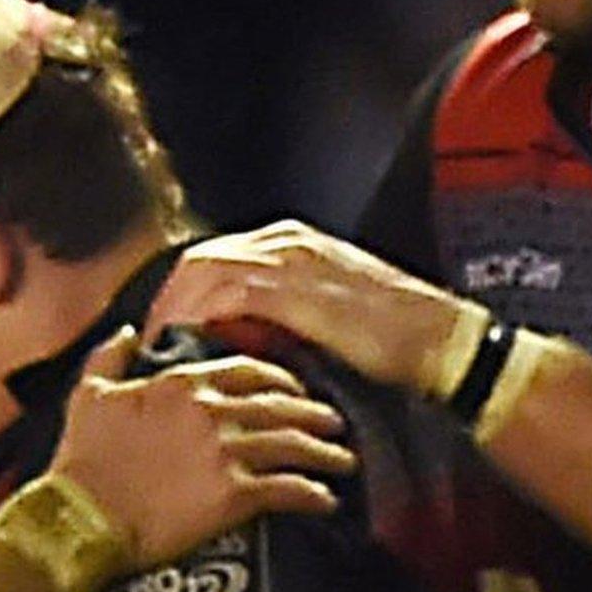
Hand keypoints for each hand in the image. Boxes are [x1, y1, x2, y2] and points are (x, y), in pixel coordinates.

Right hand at [49, 326, 355, 565]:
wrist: (79, 518)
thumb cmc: (81, 462)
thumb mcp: (88, 395)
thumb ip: (110, 356)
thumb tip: (124, 332)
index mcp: (183, 383)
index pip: (249, 370)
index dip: (281, 380)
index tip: (297, 390)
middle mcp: (212, 411)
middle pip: (282, 405)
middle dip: (315, 413)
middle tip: (336, 422)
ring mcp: (226, 451)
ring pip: (293, 444)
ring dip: (325, 453)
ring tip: (343, 459)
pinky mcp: (234, 494)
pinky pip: (288, 489)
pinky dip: (313, 493)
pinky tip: (327, 499)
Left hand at [145, 220, 484, 395]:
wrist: (441, 342)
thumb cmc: (393, 339)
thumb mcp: (327, 316)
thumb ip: (281, 316)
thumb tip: (236, 339)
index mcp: (293, 241)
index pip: (215, 256)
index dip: (182, 293)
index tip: (166, 331)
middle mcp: (285, 240)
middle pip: (198, 259)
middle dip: (167, 301)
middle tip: (150, 345)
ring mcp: (289, 259)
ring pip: (203, 270)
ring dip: (173, 311)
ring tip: (160, 351)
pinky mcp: (294, 287)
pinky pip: (225, 294)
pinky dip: (199, 318)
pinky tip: (188, 348)